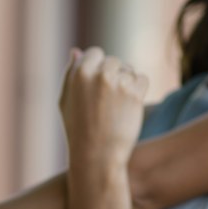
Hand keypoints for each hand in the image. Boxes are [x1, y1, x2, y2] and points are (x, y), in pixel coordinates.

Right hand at [60, 47, 148, 169]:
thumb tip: (76, 51)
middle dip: (114, 75)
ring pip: (129, 70)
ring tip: (117, 106)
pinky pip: (142, 79)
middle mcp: (99, 75)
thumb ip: (70, 75)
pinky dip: (139, 90)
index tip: (99, 85)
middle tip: (109, 100)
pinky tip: (129, 106)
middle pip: (114, 61)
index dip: (98, 67)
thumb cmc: (77, 131)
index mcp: (79, 74)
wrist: (96, 157)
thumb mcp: (65, 102)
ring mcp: (118, 84)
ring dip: (127, 83)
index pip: (95, 53)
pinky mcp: (134, 94)